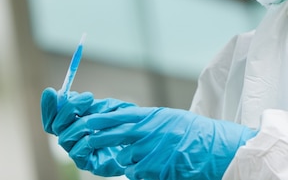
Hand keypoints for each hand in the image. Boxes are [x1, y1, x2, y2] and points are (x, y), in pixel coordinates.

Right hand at [40, 87, 135, 175]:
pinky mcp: (87, 163)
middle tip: (87, 96)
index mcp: (73, 123)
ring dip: (79, 122)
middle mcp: (72, 137)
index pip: (53, 116)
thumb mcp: (110, 107)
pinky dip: (84, 139)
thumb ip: (90, 103)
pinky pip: (77, 151)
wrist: (143, 141)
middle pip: (54, 126)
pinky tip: (94, 132)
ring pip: (64, 138)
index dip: (49, 106)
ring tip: (97, 113)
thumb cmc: (126, 123)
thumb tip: (70, 95)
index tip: (50, 91)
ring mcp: (78, 151)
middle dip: (67, 109)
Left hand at [60, 106, 257, 179]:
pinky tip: (153, 165)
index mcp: (146, 116)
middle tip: (80, 145)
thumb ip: (140, 119)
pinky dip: (138, 171)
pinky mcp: (152, 169)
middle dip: (88, 141)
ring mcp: (147, 151)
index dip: (90, 119)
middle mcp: (144, 132)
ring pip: (117, 158)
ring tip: (132, 158)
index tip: (75, 122)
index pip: (110, 115)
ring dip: (119, 160)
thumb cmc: (188, 131)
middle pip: (104, 135)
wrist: (211, 148)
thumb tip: (115, 118)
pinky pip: (134, 172)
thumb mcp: (163, 118)